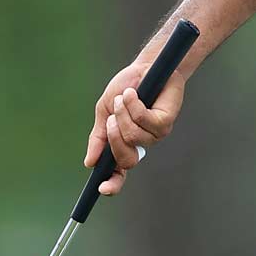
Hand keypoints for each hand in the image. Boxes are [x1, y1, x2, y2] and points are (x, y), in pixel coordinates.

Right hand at [83, 58, 184, 196]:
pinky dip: (135, 105)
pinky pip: (146, 122)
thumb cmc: (126, 87)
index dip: (112, 184)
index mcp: (124, 144)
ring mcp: (154, 135)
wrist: (145, 66)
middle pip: (127, 159)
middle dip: (114, 139)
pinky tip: (135, 93)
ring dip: (124, 113)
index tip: (102, 188)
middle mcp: (140, 144)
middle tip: (111, 118)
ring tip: (125, 96)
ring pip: (134, 137)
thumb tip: (90, 162)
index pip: (119, 172)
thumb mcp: (105, 111)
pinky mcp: (165, 122)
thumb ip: (98, 137)